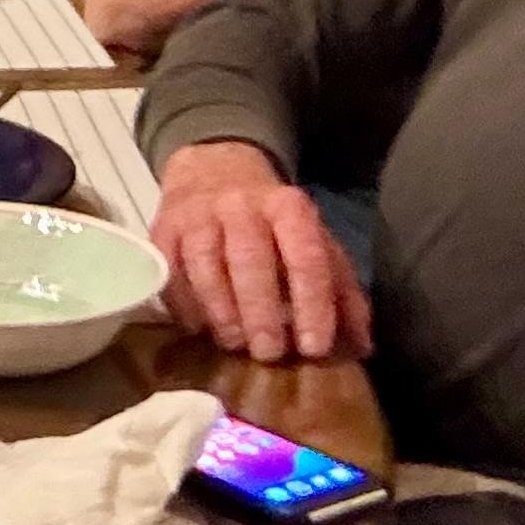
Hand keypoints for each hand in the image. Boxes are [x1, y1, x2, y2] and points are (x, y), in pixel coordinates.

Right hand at [153, 142, 370, 363]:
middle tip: (269, 353)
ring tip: (233, 343)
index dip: (312, 303)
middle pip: (249, 259)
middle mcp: (240, 206)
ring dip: (220, 310)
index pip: (305, 256)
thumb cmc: (272, 223)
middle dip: (260, 311)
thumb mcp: (314, 243)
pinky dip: (183, 304)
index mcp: (288, 208)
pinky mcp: (162, 229)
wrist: (213, 171)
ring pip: (204, 264)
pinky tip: (199, 328)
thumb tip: (361, 346)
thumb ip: (340, 291)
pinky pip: (169, 270)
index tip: (313, 347)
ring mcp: (196, 216)